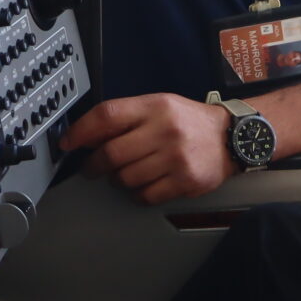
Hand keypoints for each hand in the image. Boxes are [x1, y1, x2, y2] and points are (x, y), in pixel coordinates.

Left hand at [59, 94, 234, 203]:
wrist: (231, 138)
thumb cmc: (189, 122)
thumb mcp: (159, 106)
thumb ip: (127, 117)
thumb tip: (87, 136)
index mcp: (155, 107)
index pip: (107, 116)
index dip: (80, 131)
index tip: (68, 143)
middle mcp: (164, 130)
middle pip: (111, 154)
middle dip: (94, 165)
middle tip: (91, 167)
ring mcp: (175, 158)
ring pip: (126, 178)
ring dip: (118, 180)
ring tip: (127, 172)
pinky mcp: (185, 181)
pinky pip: (145, 195)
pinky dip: (137, 194)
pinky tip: (144, 183)